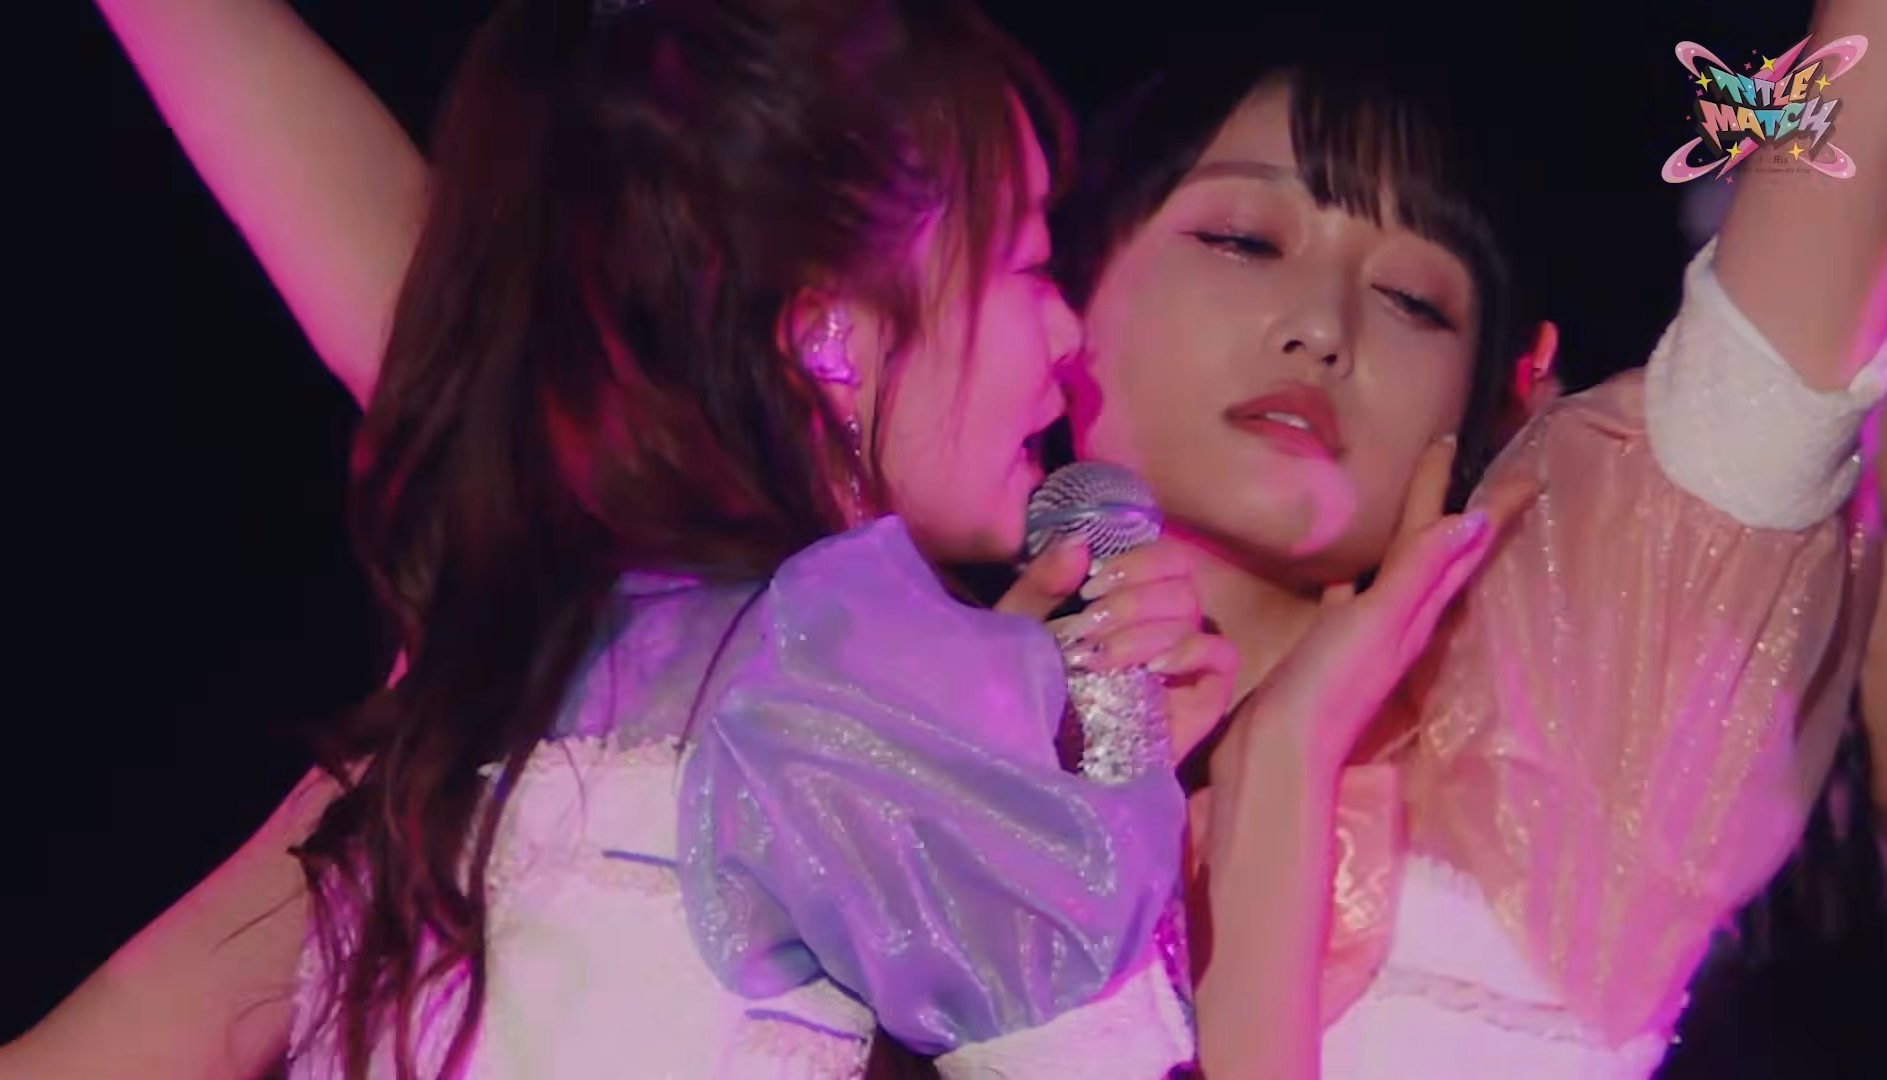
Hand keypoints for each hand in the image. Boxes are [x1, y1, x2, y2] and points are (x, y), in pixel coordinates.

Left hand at [997, 538, 1236, 763]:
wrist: (1036, 753)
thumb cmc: (1027, 685)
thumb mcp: (1019, 628)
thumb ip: (1041, 584)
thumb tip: (1079, 545)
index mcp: (1130, 600)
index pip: (1167, 558)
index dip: (1139, 561)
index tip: (1092, 587)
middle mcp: (1164, 626)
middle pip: (1180, 585)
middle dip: (1132, 603)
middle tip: (1087, 633)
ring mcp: (1186, 663)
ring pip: (1195, 616)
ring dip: (1145, 631)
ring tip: (1101, 660)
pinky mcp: (1202, 699)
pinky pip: (1223, 657)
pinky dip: (1192, 651)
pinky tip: (1153, 669)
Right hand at [1215, 437, 1537, 783]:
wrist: (1280, 747)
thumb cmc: (1330, 682)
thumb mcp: (1379, 622)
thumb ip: (1418, 573)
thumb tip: (1476, 523)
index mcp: (1416, 610)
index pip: (1461, 547)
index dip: (1492, 508)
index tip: (1527, 473)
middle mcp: (1402, 619)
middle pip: (1436, 551)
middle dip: (1458, 509)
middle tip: (1470, 462)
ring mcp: (1368, 631)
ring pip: (1401, 570)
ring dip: (1413, 535)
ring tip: (1424, 504)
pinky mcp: (1332, 642)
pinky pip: (1353, 594)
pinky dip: (1356, 573)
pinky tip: (1346, 567)